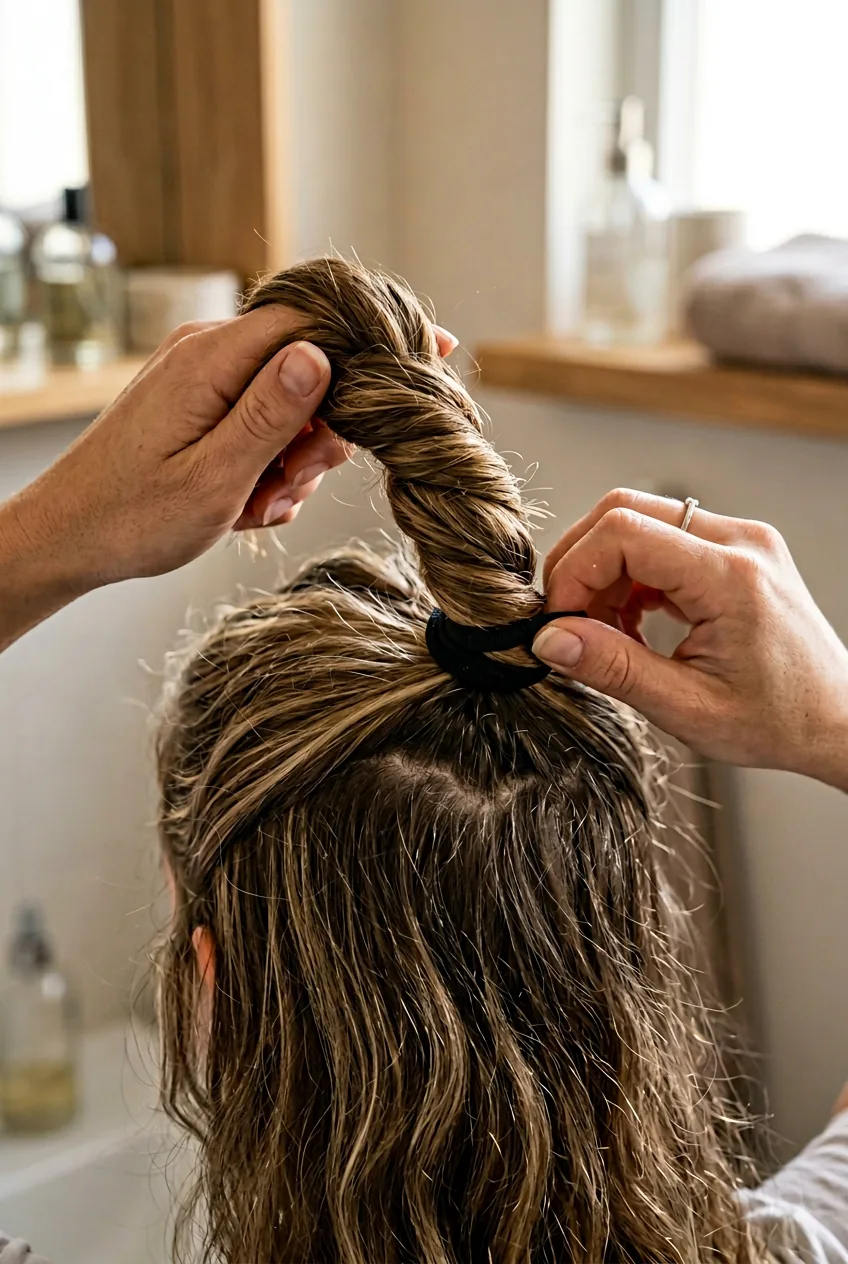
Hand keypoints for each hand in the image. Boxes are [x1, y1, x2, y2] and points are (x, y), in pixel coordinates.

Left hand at [0, 310, 457, 649]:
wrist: (67, 541)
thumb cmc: (132, 518)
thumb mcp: (213, 478)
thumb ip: (270, 415)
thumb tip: (322, 355)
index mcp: (211, 360)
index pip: (312, 319)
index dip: (375, 337)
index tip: (434, 354)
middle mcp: (209, 356)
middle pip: (309, 366)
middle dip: (321, 430)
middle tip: (292, 480)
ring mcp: (204, 380)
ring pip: (291, 404)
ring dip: (292, 460)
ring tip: (256, 504)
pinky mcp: (201, 407)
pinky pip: (262, 426)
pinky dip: (266, 469)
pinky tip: (244, 506)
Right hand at [534, 489, 847, 790]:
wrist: (837, 719)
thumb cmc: (778, 720)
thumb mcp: (687, 708)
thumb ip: (614, 668)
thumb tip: (550, 640)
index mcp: (731, 577)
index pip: (623, 532)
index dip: (575, 572)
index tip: (558, 622)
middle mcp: (739, 542)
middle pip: (624, 511)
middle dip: (581, 565)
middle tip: (568, 623)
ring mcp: (739, 540)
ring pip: (639, 521)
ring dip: (604, 573)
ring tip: (605, 634)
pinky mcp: (733, 551)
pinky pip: (661, 540)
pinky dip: (630, 577)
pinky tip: (630, 625)